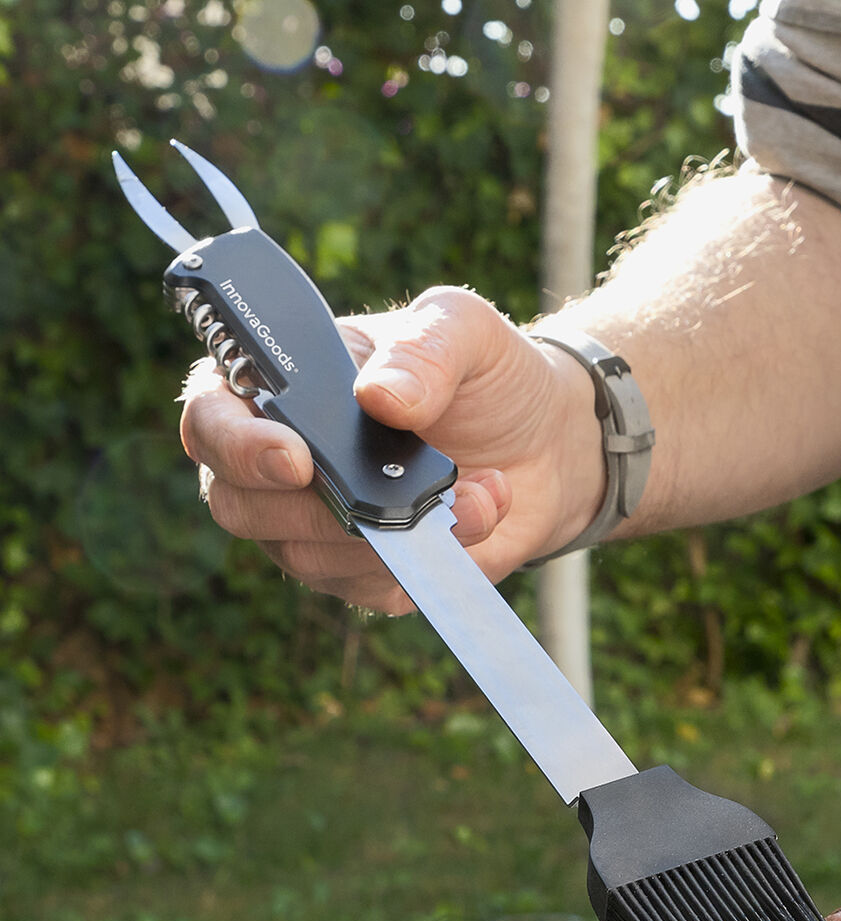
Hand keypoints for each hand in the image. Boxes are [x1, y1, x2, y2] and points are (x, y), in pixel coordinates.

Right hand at [178, 287, 602, 613]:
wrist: (547, 444)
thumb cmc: (485, 376)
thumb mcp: (464, 331)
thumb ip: (425, 349)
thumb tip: (378, 397)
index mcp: (278, 387)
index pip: (210, 418)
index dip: (236, 445)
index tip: (295, 459)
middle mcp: (278, 465)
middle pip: (238, 506)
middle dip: (316, 508)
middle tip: (391, 496)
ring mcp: (315, 528)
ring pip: (310, 556)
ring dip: (394, 532)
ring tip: (477, 489)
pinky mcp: (365, 575)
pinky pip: (372, 587)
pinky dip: (431, 559)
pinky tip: (483, 514)